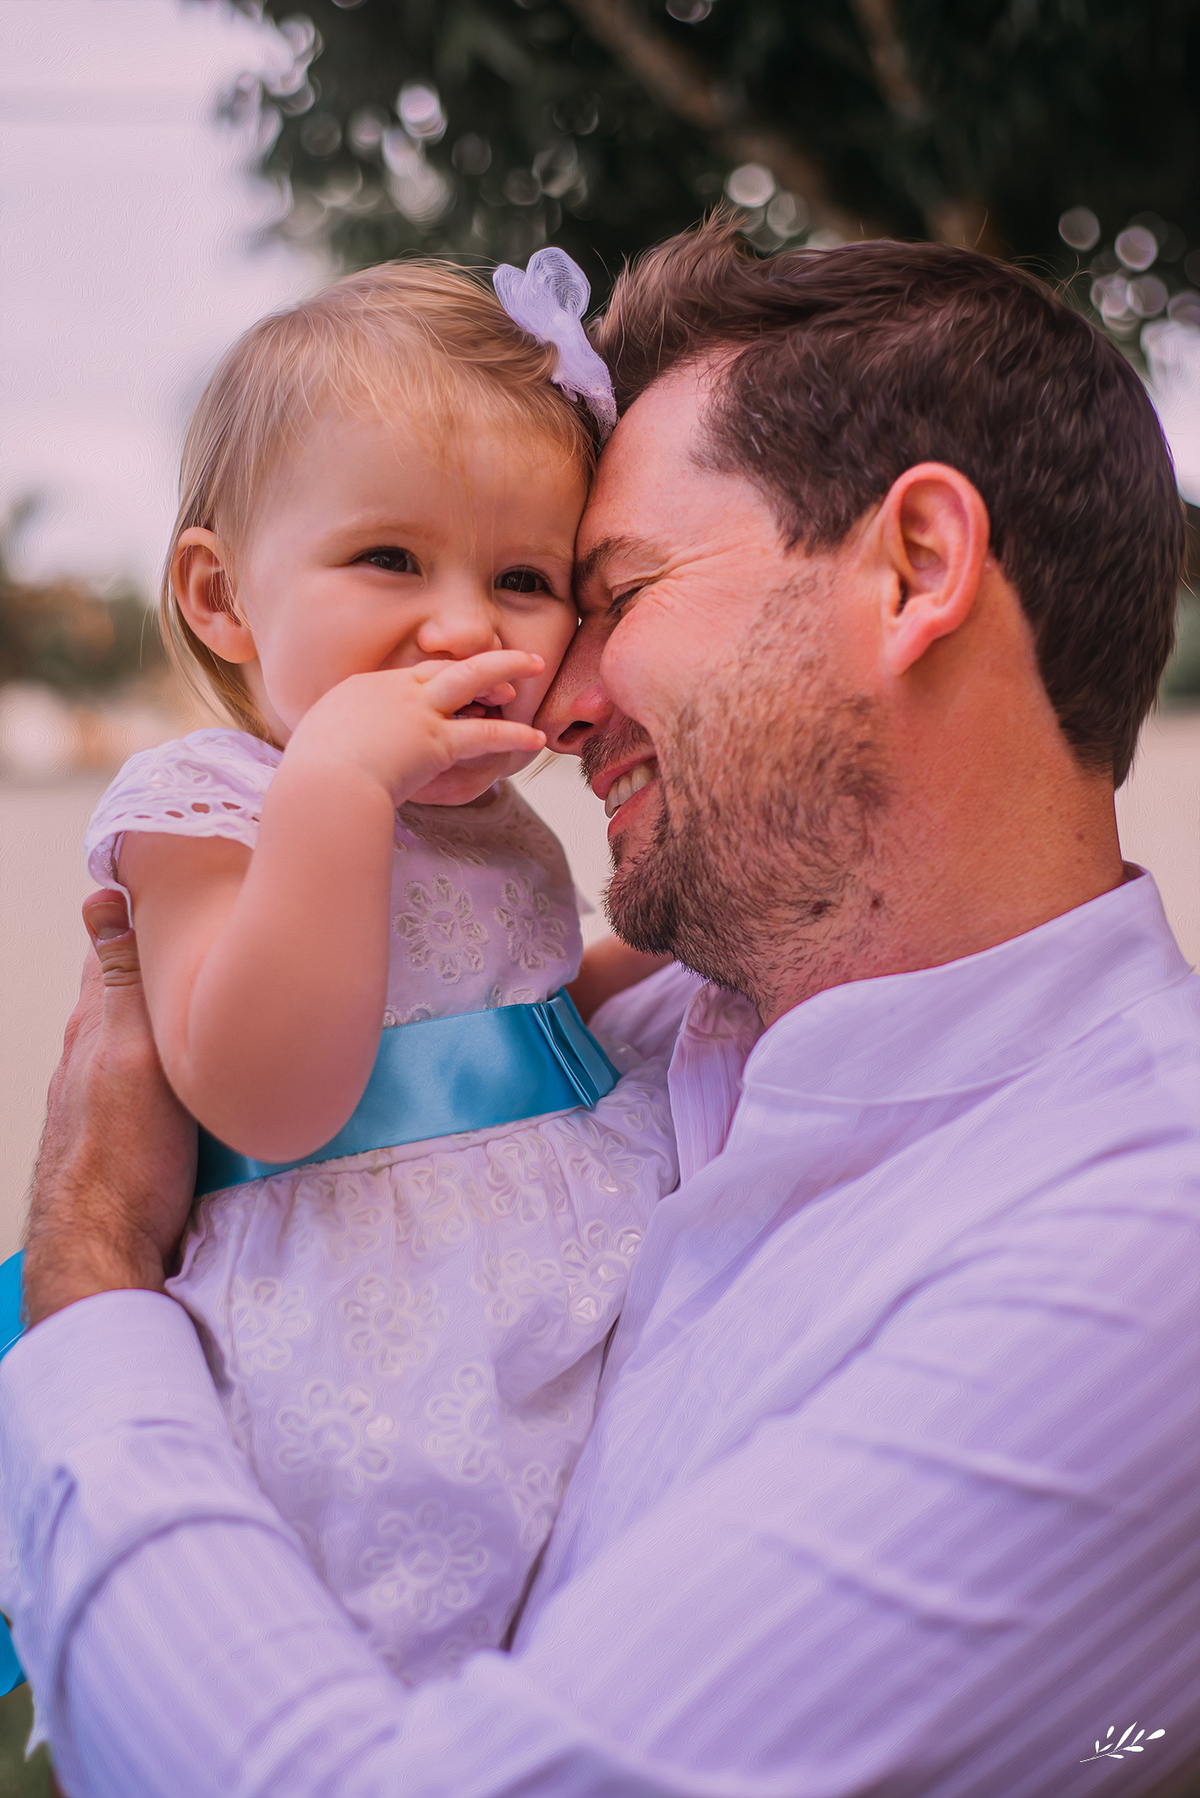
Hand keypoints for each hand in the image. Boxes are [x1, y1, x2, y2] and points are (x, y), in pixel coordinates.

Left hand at [22, 893, 197, 1328]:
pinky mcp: (139, 1130)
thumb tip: (103, 898)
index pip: (117, 944)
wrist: (109, 1254)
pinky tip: (220, 1060)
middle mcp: (98, 1053)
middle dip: (176, 956)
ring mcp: (116, 1093)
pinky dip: (191, 1054)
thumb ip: (124, 983)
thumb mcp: (130, 1056)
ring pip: (157, 1032)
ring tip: (234, 988)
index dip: (147, 910)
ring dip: (187, 1009)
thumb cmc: (121, 1159)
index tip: (189, 881)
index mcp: (95, 1023)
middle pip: (142, 987)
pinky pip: (168, 1073)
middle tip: (230, 930)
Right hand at [282, 650, 546, 807]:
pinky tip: (536, 737)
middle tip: (509, 657)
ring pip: (472, 679)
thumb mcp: (313, 752)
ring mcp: (417, 711)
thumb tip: (325, 767)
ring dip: (507, 669)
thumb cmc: (310, 779)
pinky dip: (513, 734)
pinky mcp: (437, 740)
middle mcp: (392, 691)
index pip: (406, 677)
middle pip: (443, 665)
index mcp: (360, 691)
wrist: (322, 785)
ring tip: (537, 665)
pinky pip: (485, 734)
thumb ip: (330, 749)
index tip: (454, 680)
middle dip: (477, 660)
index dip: (436, 677)